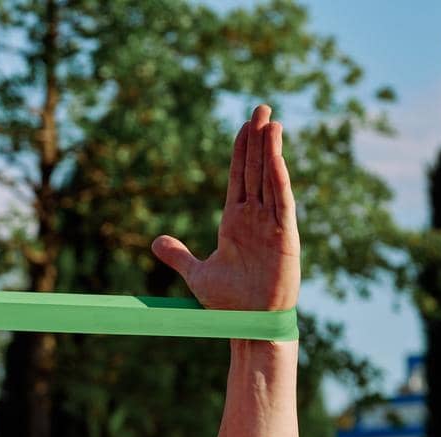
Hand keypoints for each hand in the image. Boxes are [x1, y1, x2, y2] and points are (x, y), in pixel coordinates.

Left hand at [152, 104, 299, 311]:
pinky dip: (280, 179)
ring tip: (271, 122)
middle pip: (256, 170)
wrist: (248, 324)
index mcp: (235, 222)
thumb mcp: (196, 274)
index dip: (242, 150)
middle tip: (261, 107)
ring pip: (271, 179)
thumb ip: (178, 255)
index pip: (239, 177)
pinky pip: (283, 202)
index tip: (245, 125)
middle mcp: (255, 218)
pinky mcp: (285, 237)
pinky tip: (276, 157)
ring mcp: (271, 225)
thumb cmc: (228, 302)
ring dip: (271, 151)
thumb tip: (155, 241)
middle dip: (258, 139)